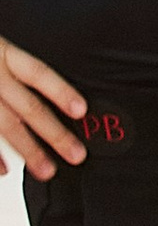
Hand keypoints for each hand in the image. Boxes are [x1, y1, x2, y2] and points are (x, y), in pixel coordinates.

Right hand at [0, 38, 86, 179]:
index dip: (60, 91)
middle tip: (76, 154)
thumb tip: (45, 90)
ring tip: (47, 172)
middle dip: (53, 133)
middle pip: (26, 107)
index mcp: (1, 53)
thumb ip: (16, 65)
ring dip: (27, 151)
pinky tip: (4, 171)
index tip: (81, 110)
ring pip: (4, 126)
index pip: (36, 73)